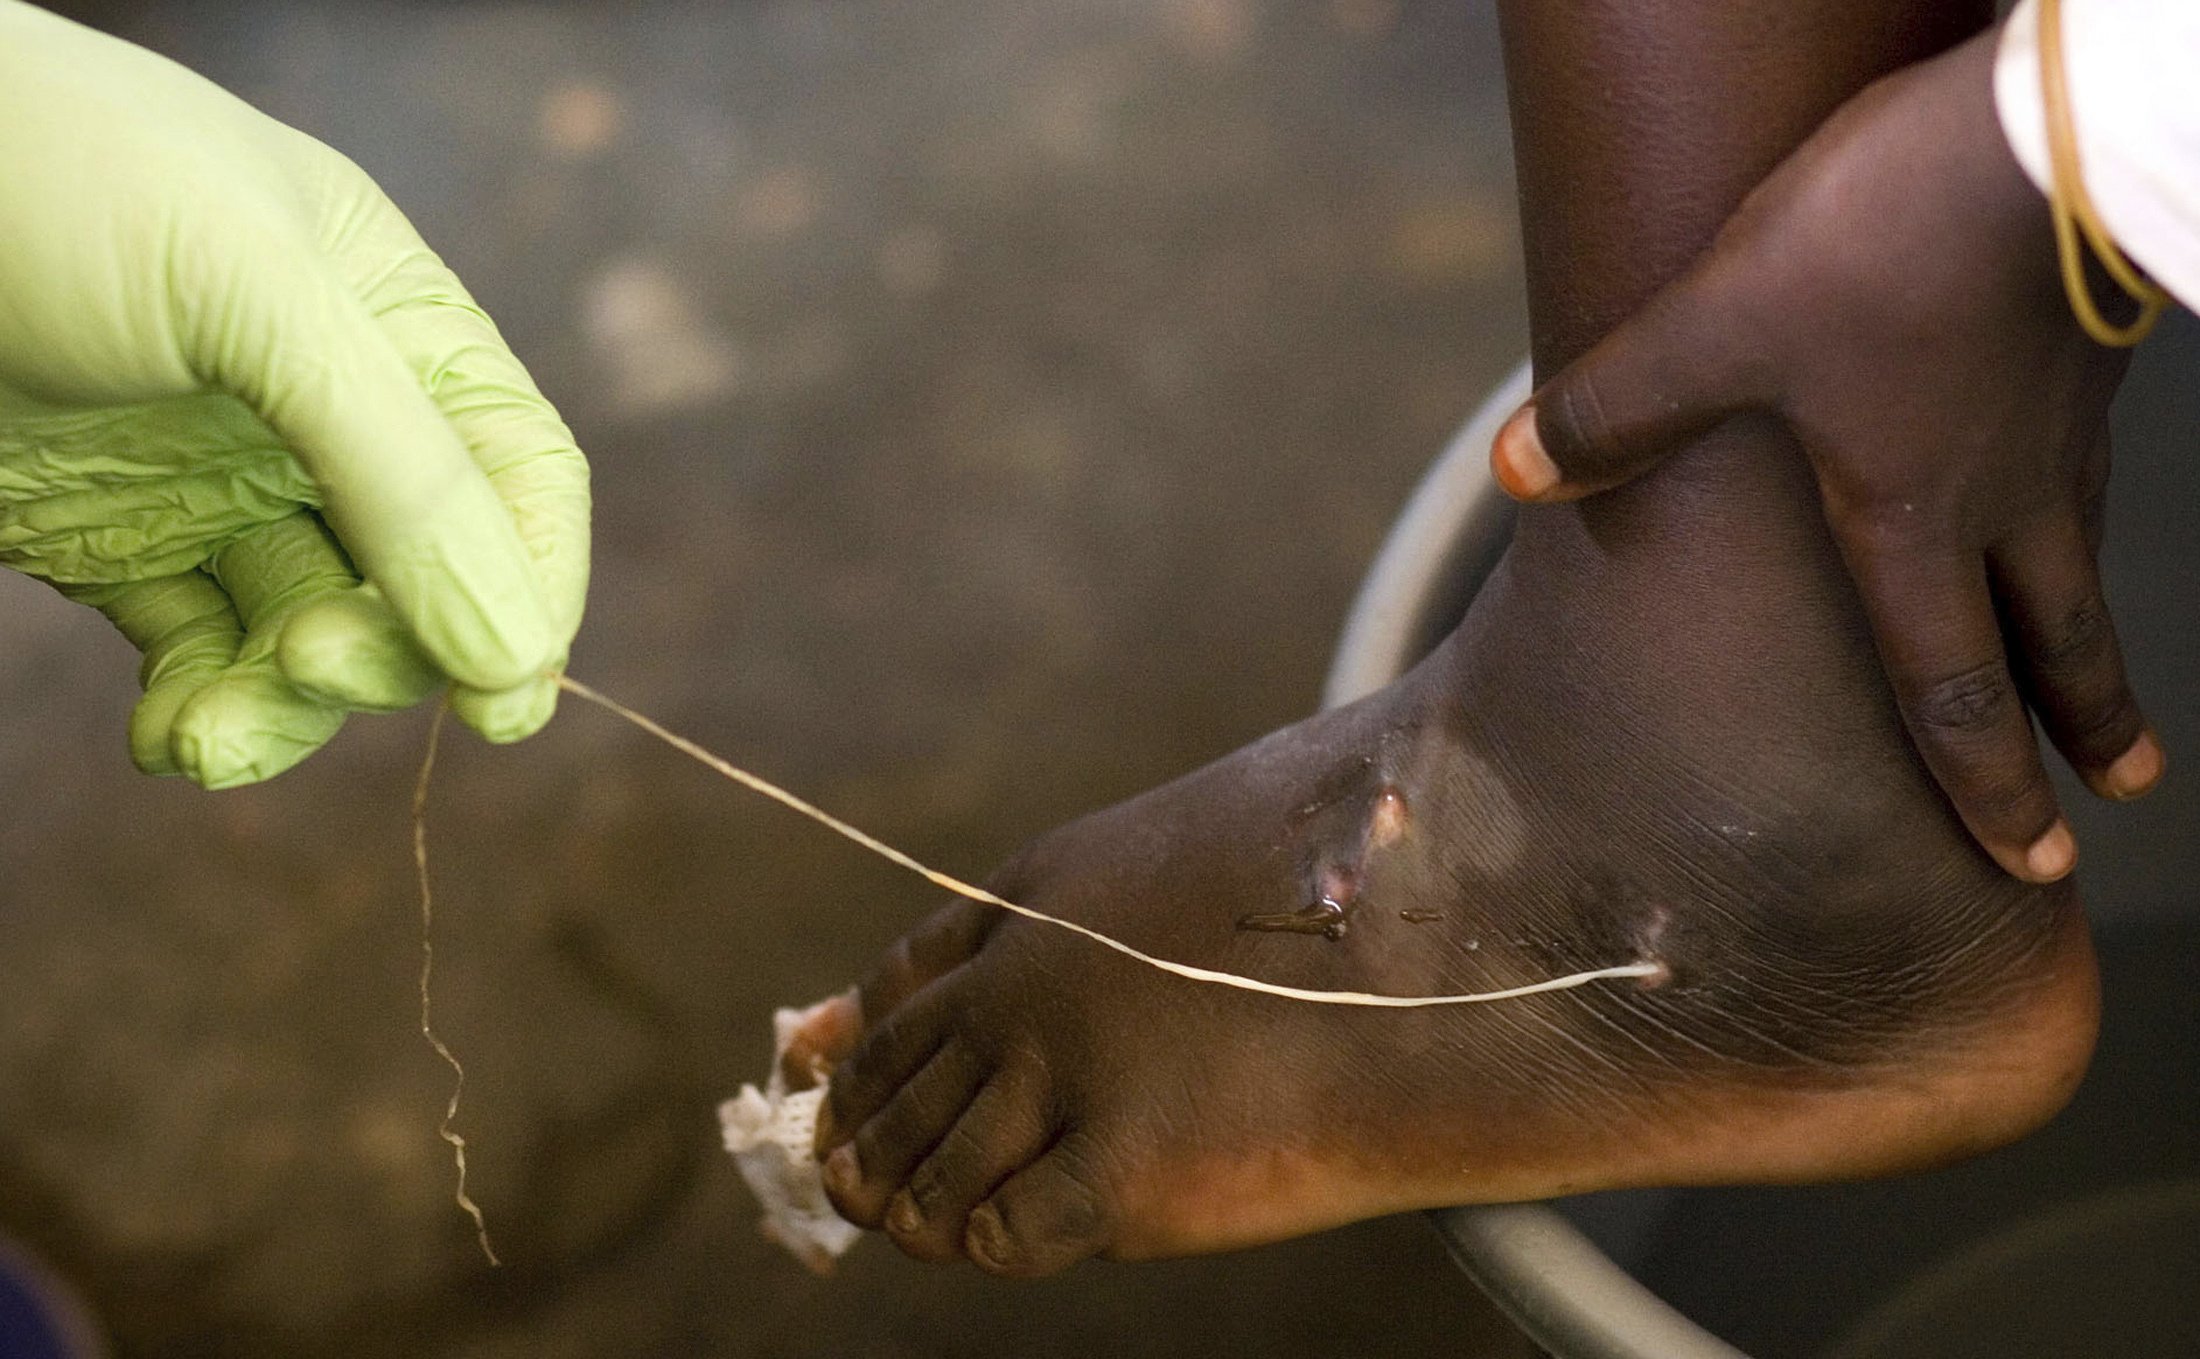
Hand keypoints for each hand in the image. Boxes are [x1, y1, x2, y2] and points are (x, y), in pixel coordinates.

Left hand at [0, 3, 589, 786]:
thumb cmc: (53, 178)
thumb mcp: (256, 298)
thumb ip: (398, 469)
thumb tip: (514, 654)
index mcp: (397, 326)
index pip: (519, 476)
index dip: (533, 587)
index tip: (504, 696)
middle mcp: (329, 415)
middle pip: (424, 577)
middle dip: (385, 647)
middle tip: (310, 665)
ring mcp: (226, 484)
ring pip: (310, 634)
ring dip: (283, 709)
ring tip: (208, 740)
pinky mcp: (123, 544)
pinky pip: (200, 654)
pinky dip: (201, 710)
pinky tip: (171, 738)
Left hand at [1489, 29, 2157, 883]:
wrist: (2040, 130)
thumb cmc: (1881, 241)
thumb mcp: (1718, 324)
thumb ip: (1620, 406)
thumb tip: (1522, 469)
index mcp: (1915, 520)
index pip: (1954, 685)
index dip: (1988, 783)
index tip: (2030, 861)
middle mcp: (2008, 494)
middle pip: (2057, 640)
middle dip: (2081, 728)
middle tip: (2113, 793)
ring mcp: (2062, 424)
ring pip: (2086, 555)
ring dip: (2097, 631)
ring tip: (2110, 679)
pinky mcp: (2089, 344)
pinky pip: (2086, 458)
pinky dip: (2080, 506)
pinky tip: (2067, 477)